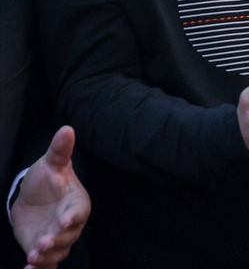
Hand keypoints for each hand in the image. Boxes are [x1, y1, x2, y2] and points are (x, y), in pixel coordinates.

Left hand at [11, 126, 90, 268]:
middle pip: (68, 236)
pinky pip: (46, 264)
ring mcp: (57, 238)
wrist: (34, 196)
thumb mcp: (51, 163)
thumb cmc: (48, 178)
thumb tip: (67, 128)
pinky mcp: (44, 250)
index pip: (79, 211)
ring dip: (47, 257)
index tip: (63, 221)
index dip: (72, 217)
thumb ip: (60, 150)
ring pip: (58, 252)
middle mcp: (70, 224)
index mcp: (76, 203)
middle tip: (42, 244)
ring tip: (33, 258)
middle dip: (56, 241)